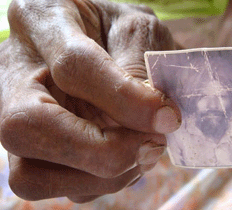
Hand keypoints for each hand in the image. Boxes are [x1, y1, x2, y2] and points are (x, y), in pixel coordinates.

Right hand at [0, 0, 180, 202]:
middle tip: (150, 146)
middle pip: (25, 129)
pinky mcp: (35, 150)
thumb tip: (155, 121)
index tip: (167, 116)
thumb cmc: (117, 30)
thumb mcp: (136, 30)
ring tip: (144, 150)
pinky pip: (59, 186)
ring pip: (33, 175)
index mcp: (41, 21)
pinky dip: (101, 181)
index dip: (124, 99)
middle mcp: (15, 73)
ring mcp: (18, 117)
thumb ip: (141, 68)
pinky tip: (128, 157)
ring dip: (103, 174)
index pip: (72, 67)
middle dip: (99, 151)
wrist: (102, 40)